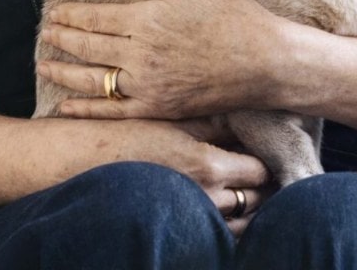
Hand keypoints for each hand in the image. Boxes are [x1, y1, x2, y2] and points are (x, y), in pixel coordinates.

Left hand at [37, 0, 288, 120]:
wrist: (267, 64)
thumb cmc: (236, 18)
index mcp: (149, 20)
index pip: (96, 18)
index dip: (71, 16)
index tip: (55, 13)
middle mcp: (142, 55)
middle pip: (89, 47)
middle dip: (62, 40)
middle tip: (45, 34)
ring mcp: (148, 86)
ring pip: (93, 80)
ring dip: (65, 72)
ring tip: (44, 66)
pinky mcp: (158, 109)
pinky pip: (113, 112)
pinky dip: (86, 111)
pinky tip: (68, 107)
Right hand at [142, 118, 266, 236]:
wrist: (89, 164)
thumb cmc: (132, 136)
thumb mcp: (178, 122)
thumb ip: (218, 125)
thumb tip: (249, 122)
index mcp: (210, 167)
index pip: (260, 171)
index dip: (266, 160)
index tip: (266, 151)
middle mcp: (207, 199)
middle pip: (255, 199)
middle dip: (262, 185)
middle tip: (262, 168)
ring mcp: (194, 219)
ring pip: (241, 223)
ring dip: (249, 208)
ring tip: (248, 190)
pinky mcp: (182, 230)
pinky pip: (219, 234)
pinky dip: (229, 222)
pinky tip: (224, 206)